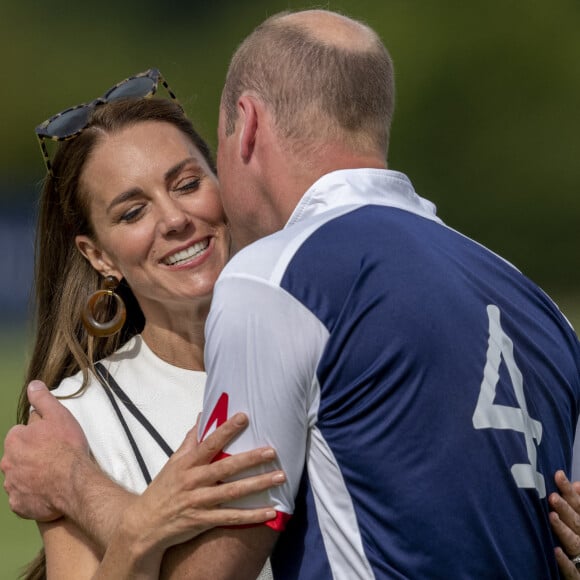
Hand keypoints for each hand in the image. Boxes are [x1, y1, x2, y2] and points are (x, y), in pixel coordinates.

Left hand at [1, 380, 89, 520]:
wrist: (74, 483)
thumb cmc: (67, 447)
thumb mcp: (58, 415)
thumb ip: (42, 399)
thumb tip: (32, 385)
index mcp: (15, 439)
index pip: (21, 433)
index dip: (38, 435)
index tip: (52, 440)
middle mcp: (7, 463)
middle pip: (18, 456)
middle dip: (32, 456)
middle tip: (54, 457)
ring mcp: (12, 485)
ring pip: (20, 476)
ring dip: (32, 475)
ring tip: (53, 475)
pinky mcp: (19, 504)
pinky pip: (23, 497)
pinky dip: (33, 494)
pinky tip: (48, 490)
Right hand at [115, 412, 283, 556]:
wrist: (144, 525)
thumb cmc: (163, 489)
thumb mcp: (173, 462)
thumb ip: (190, 440)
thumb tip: (202, 416)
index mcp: (187, 464)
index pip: (210, 443)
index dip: (226, 430)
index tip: (244, 417)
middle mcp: (194, 481)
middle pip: (226, 467)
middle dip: (250, 459)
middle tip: (272, 451)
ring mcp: (199, 502)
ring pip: (233, 492)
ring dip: (258, 485)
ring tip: (279, 477)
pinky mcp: (203, 521)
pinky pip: (231, 518)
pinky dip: (252, 516)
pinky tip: (271, 511)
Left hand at [549, 470, 579, 578]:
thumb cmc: (579, 537)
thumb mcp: (579, 518)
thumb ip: (578, 503)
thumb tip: (577, 485)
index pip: (578, 504)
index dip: (568, 490)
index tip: (558, 474)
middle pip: (577, 521)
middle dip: (566, 508)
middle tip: (552, 496)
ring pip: (574, 543)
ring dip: (564, 530)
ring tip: (551, 517)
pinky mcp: (579, 576)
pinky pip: (573, 571)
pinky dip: (565, 562)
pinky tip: (555, 551)